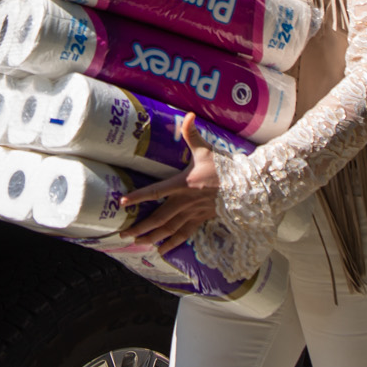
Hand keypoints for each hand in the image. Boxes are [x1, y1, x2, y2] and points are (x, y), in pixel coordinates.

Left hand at [123, 117, 220, 253]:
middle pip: (159, 217)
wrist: (244, 187)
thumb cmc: (222, 168)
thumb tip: (188, 114)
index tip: (122, 202)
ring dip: (152, 237)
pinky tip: (161, 251)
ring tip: (137, 242)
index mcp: (182, 184)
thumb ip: (192, 134)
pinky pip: (184, 235)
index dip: (138, 197)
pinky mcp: (200, 220)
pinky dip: (172, 243)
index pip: (155, 191)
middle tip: (124, 233)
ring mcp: (192, 213)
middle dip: (141, 227)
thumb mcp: (205, 150)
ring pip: (169, 229)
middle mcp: (184, 202)